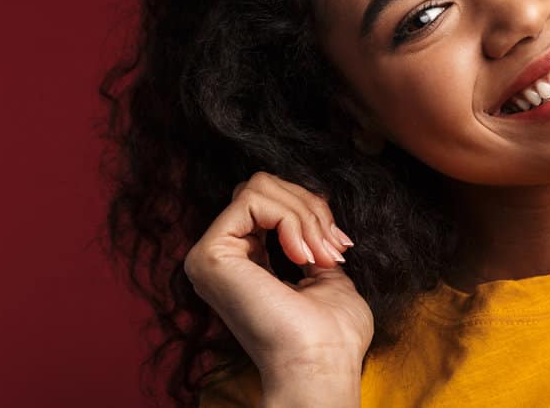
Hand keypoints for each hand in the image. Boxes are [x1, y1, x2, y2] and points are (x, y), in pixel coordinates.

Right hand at [183, 172, 372, 385]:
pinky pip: (252, 199)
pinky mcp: (210, 255)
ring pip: (259, 187)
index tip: (339, 246)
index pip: (269, 200)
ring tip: (321, 256)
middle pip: (262, 186)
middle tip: (332, 248)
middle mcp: (220, 257)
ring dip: (305, 215)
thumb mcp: (325, 274)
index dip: (310, 210)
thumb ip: (311, 243)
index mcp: (243, 262)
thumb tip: (315, 215)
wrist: (322, 364)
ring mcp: (210, 255)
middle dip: (310, 208)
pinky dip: (290, 219)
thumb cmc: (331, 334)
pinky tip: (301, 256)